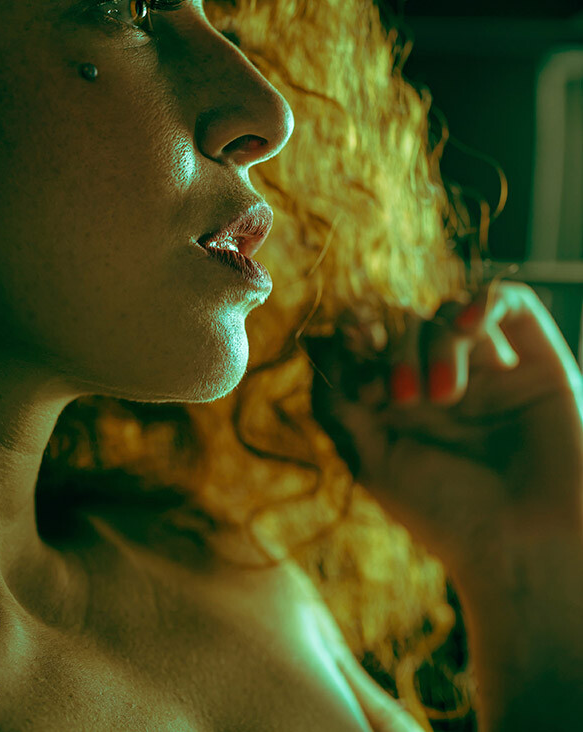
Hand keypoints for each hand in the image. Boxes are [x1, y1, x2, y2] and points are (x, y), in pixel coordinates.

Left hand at [309, 280, 582, 581]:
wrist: (524, 548)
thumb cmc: (445, 514)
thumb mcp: (373, 459)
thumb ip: (340, 402)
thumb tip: (315, 342)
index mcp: (399, 399)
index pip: (371, 340)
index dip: (358, 335)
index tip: (355, 352)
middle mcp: (441, 377)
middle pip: (406, 324)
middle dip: (397, 350)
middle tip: (403, 396)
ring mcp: (488, 367)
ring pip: (448, 314)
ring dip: (436, 344)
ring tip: (446, 396)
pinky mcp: (535, 361)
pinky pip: (510, 302)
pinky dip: (486, 302)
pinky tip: (472, 326)